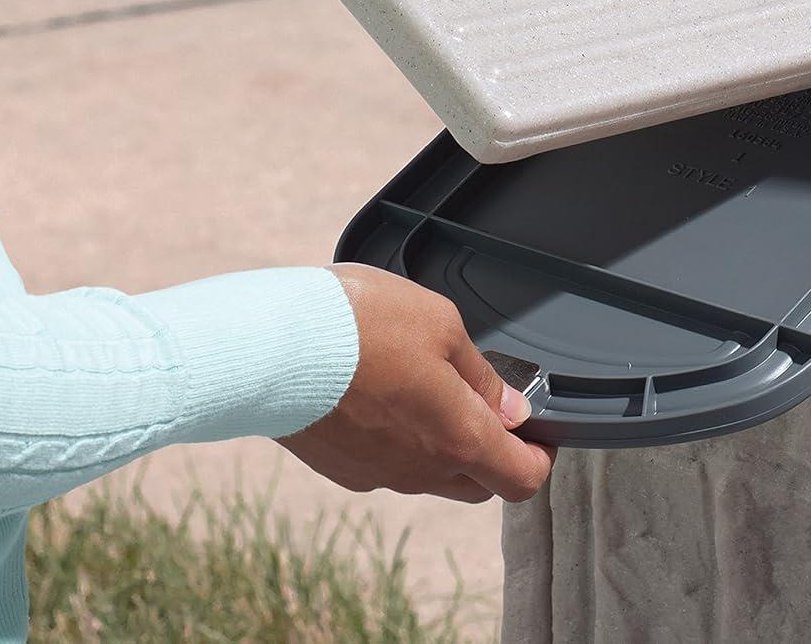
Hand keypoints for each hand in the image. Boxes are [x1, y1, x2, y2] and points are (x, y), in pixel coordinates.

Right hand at [279, 264, 554, 503]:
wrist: (271, 347)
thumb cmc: (363, 325)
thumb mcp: (442, 326)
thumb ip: (480, 374)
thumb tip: (509, 409)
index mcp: (459, 438)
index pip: (520, 479)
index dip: (538, 458)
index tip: (538, 433)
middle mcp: (421, 471)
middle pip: (477, 483)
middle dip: (493, 452)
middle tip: (484, 402)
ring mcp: (378, 475)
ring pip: (430, 474)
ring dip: (442, 443)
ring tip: (425, 384)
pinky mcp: (341, 469)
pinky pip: (387, 464)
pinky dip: (398, 439)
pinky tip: (382, 392)